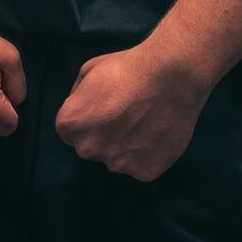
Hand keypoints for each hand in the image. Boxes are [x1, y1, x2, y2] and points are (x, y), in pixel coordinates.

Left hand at [54, 43, 209, 181]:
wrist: (170, 76)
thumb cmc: (128, 69)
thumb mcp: (89, 71)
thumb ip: (77, 96)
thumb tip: (78, 107)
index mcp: (70, 124)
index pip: (71, 132)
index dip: (88, 120)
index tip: (105, 110)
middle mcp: (88, 149)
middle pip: (92, 148)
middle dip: (104, 135)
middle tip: (126, 115)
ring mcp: (116, 164)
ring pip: (117, 159)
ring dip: (126, 147)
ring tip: (146, 122)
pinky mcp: (144, 172)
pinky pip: (142, 166)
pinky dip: (149, 154)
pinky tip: (157, 134)